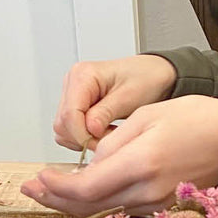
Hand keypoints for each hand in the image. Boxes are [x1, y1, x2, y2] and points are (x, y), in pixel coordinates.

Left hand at [23, 95, 217, 215]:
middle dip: (55, 200)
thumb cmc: (196, 118)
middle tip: (31, 190)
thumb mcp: (147, 116)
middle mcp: (145, 192)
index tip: (39, 177)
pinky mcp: (162, 206)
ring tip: (48, 192)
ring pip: (103, 212)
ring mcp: (155, 204)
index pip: (85, 189)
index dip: (56, 187)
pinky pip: (121, 209)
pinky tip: (83, 194)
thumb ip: (113, 143)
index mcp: (139, 164)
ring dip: (72, 203)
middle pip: (88, 208)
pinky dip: (96, 204)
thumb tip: (90, 165)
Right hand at [52, 55, 177, 150]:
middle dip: (84, 138)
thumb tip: (89, 129)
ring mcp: (73, 95)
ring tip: (109, 133)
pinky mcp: (77, 106)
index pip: (70, 114)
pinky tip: (103, 132)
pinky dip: (84, 137)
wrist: (155, 75)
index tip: (103, 142)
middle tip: (110, 139)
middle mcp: (73, 83)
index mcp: (83, 75)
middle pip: (63, 123)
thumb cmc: (146, 78)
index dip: (83, 134)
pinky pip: (70, 130)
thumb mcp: (130, 96)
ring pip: (64, 129)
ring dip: (84, 139)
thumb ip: (106, 112)